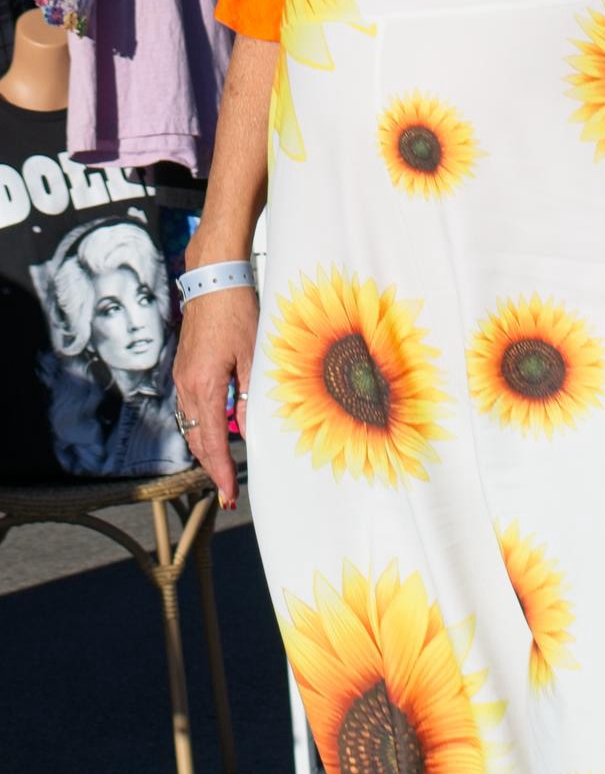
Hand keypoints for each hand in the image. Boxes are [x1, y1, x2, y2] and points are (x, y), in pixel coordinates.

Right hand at [172, 288, 257, 509]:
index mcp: (203, 385)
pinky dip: (201, 428)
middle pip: (196, 439)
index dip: (221, 471)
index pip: (211, 441)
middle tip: (227, 493)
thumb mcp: (253, 354)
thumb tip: (251, 431)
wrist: (213, 279)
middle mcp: (186, 385)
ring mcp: (182, 377)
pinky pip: (189, 409)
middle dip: (211, 467)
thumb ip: (252, 396)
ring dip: (205, 449)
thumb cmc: (238, 312)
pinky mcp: (184, 369)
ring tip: (223, 471)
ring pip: (190, 425)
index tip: (228, 494)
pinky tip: (216, 435)